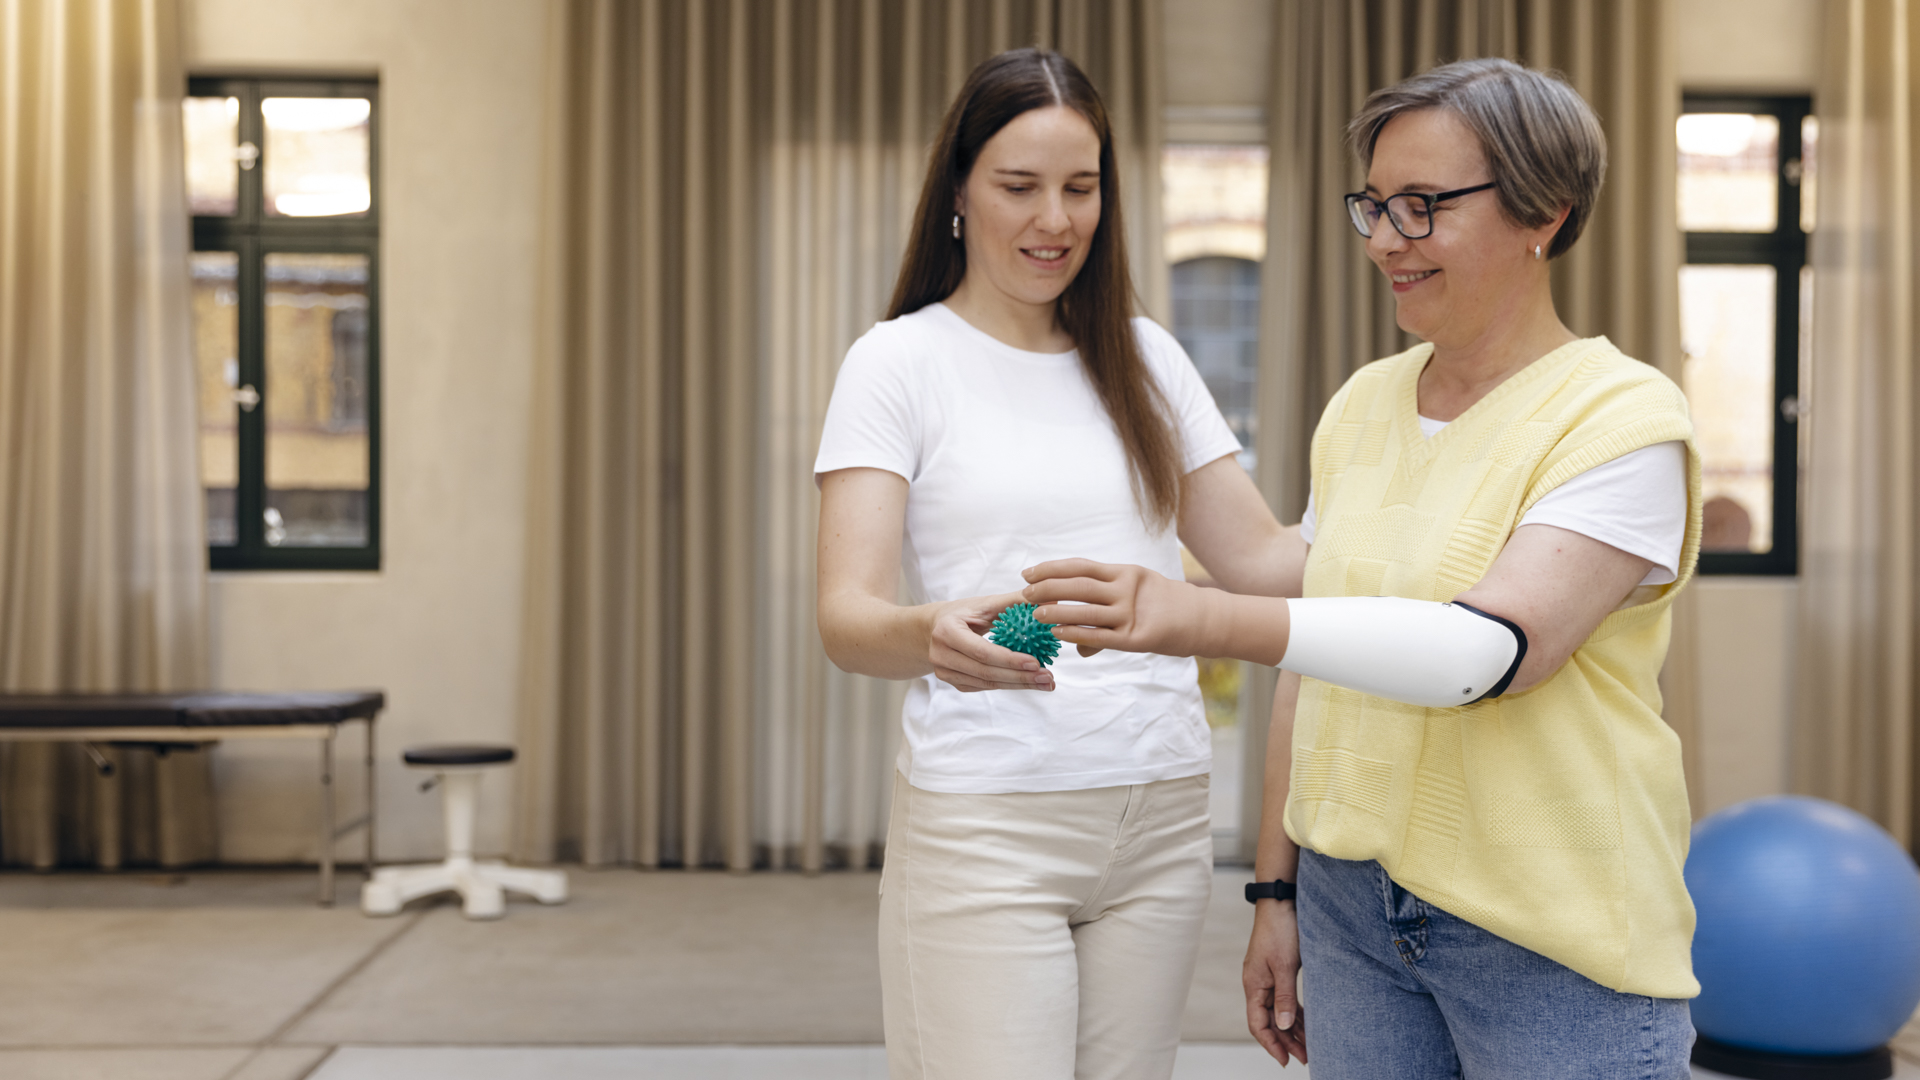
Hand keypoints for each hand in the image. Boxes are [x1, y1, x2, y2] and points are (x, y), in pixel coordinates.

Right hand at [928, 592, 1054, 691]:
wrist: (935, 627)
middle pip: (985, 672)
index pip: (982, 651)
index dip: (1009, 659)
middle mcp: (941, 654)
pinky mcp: (953, 682)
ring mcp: (944, 671)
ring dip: (1018, 684)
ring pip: (986, 683)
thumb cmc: (964, 612)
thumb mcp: (986, 603)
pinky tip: (1028, 682)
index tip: (1037, 662)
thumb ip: (1015, 601)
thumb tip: (1050, 600)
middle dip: (1020, 676)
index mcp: (947, 631)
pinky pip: (984, 687)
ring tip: (1045, 682)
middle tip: (1048, 677)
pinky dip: (1007, 685)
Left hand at [1020, 559, 1218, 659]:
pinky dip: (1075, 634)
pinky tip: (1057, 634)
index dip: (1051, 569)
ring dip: (1056, 612)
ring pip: (1084, 611)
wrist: (1203, 620)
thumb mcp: (1137, 596)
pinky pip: (1099, 636)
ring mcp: (1130, 613)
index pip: (1080, 566)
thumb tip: (1079, 643)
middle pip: (1078, 586)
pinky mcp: (1136, 638)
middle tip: (1024, 593)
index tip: (1028, 573)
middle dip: (1047, 588)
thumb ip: (1106, 613)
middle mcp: (1125, 589)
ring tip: (1034, 614)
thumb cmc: (1165, 607)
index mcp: (1124, 572)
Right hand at [1243, 900, 1307, 1065]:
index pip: (1258, 1024)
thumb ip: (1284, 998)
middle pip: (1269, 1021)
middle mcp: (1258, 984)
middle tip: (1304, 1057)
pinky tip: (1307, 1022)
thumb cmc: (1280, 930)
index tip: (1286, 1060)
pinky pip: (1285, 999)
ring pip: (1279, 1011)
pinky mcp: (1278, 970)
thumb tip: (1285, 1026)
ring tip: (1310, 1045)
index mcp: (1254, 985)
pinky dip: (1295, 1012)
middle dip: (1286, 1041)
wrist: (1281, 902)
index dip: (1271, 1044)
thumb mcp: (1285, 966)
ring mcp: (1268, 977)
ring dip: (1293, 1029)